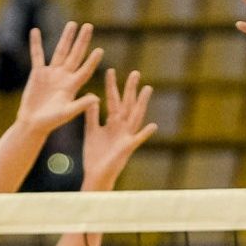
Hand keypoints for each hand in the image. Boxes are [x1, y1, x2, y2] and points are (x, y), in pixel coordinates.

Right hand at [15, 22, 103, 133]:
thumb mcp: (67, 113)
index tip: (100, 50)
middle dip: (82, 41)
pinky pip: (37, 55)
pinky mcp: (38, 73)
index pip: (85, 70)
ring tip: (72, 24)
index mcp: (73, 86)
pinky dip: (36, 44)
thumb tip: (97, 98)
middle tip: (89, 26)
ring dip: (66, 38)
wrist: (33, 123)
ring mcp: (51, 73)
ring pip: (60, 51)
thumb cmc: (51, 122)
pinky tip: (35, 31)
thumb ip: (81, 105)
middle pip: (75, 55)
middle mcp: (64, 77)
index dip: (92, 61)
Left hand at [81, 69, 158, 189]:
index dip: (112, 86)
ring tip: (148, 89)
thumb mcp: (91, 131)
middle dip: (130, 89)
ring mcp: (126, 136)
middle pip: (127, 104)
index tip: (110, 70)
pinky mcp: (127, 148)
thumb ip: (92, 116)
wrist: (96, 174)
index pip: (113, 100)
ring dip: (141, 103)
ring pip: (135, 116)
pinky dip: (145, 133)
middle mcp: (121, 127)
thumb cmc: (94, 155)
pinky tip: (154, 125)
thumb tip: (92, 98)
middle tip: (135, 72)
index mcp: (112, 122)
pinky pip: (138, 139)